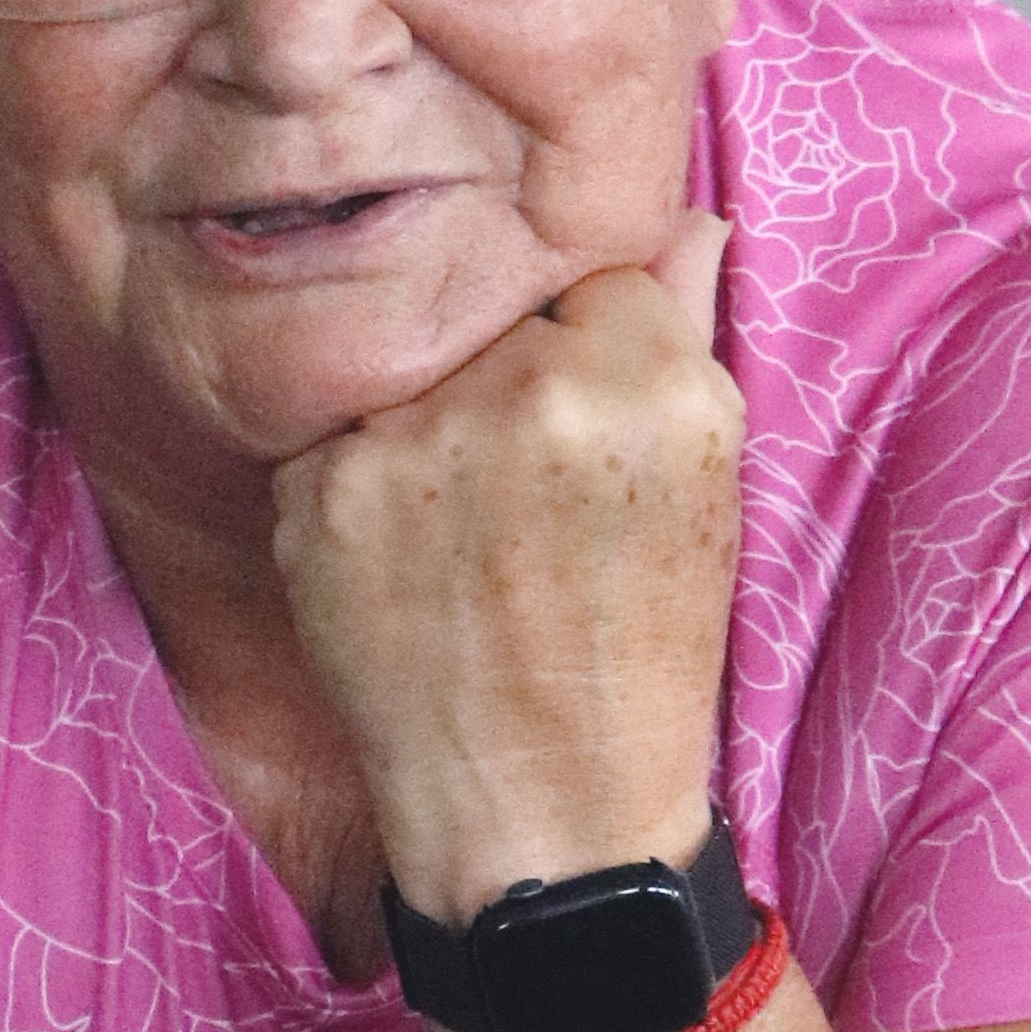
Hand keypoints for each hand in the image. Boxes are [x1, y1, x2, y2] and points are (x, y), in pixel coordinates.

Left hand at [270, 213, 742, 918]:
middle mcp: (533, 391)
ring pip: (404, 370)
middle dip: (496, 382)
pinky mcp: (323, 493)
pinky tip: (403, 568)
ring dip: (421, 430)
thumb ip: (684, 332)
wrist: (549, 812)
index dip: (578, 351)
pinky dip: (354, 491)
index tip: (580, 433)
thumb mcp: (707, 489)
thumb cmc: (641, 651)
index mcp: (654, 379)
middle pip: (488, 315)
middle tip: (517, 500)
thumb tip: (690, 218)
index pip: (587, 274)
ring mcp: (418, 440)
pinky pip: (331, 436)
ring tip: (461, 540)